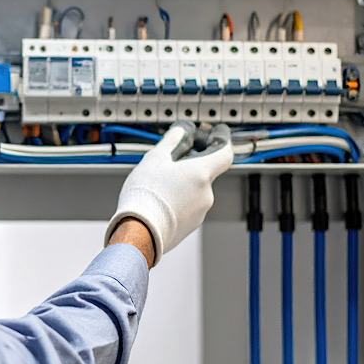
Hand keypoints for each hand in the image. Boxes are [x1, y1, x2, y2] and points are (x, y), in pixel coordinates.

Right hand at [104, 122, 233, 266]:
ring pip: (195, 189)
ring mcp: (200, 211)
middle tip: (170, 160)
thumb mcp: (155, 159)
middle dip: (191, 163)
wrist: (139, 233)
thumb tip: (183, 130)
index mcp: (201, 174)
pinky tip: (159, 200)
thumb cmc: (146, 197)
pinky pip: (188, 206)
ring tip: (158, 184)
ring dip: (182, 183)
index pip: (224, 152)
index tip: (216, 132)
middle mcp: (206, 193)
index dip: (221, 139)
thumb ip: (173, 141)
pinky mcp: (191, 225)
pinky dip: (178, 199)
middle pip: (205, 171)